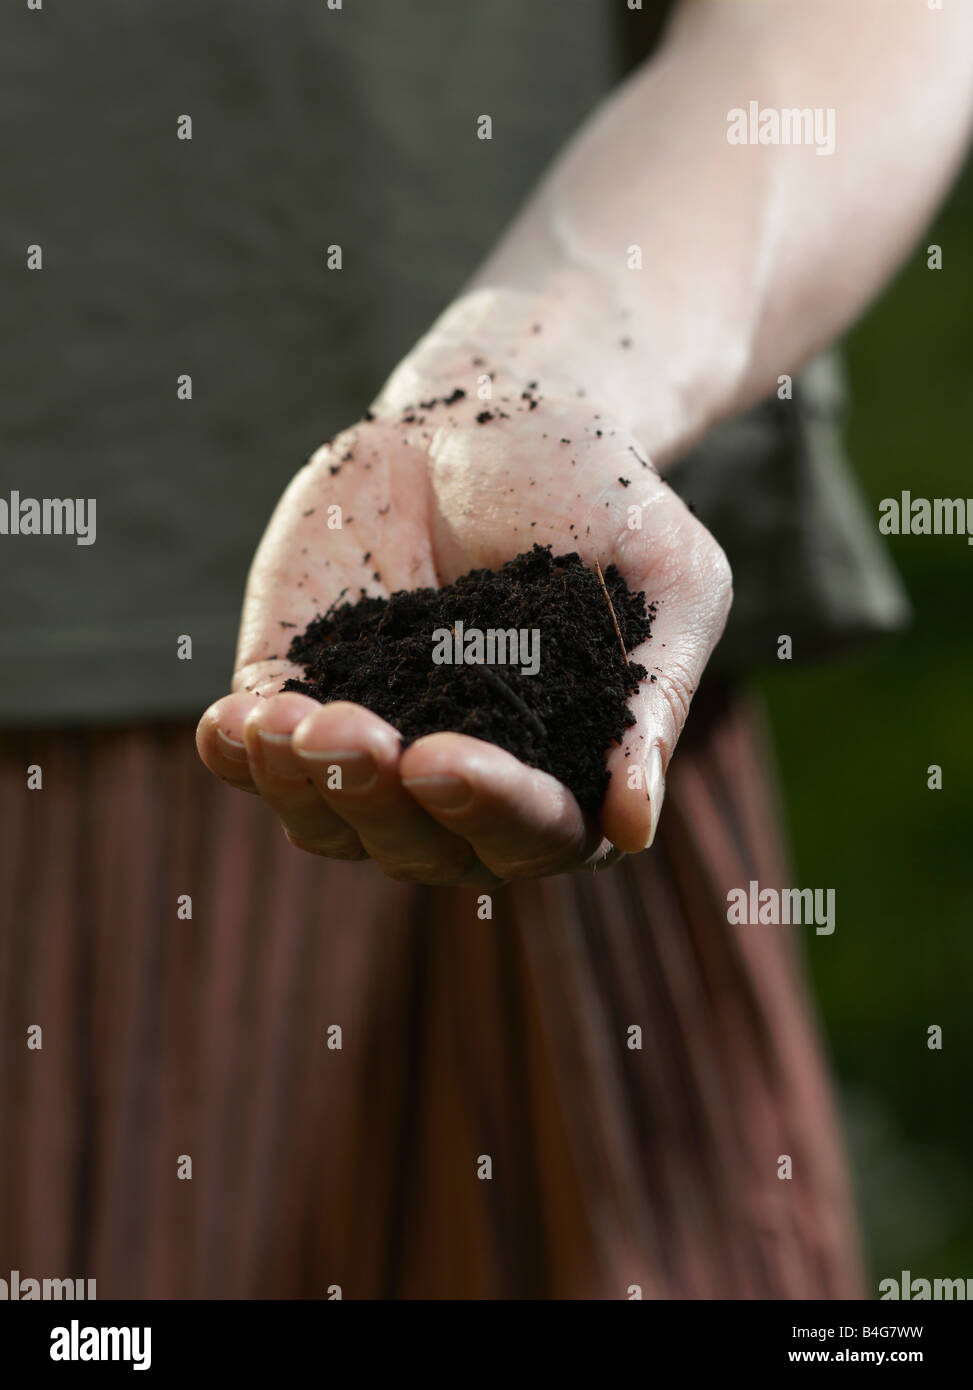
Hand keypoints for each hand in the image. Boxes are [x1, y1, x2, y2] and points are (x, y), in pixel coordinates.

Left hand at [196, 389, 730, 883]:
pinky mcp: (298, 687)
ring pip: (328, 820)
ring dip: (305, 789)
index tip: (445, 758)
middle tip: (362, 734)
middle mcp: (461, 779)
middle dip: (382, 802)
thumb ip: (653, 697)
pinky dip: (237, 754)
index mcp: (561, 772)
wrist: (496, 414)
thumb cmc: (603, 496)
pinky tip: (231, 722)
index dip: (488, 810)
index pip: (529, 833)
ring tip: (290, 725)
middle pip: (417, 846)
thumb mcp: (669, 581)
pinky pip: (254, 756)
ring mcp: (373, 741)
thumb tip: (634, 827)